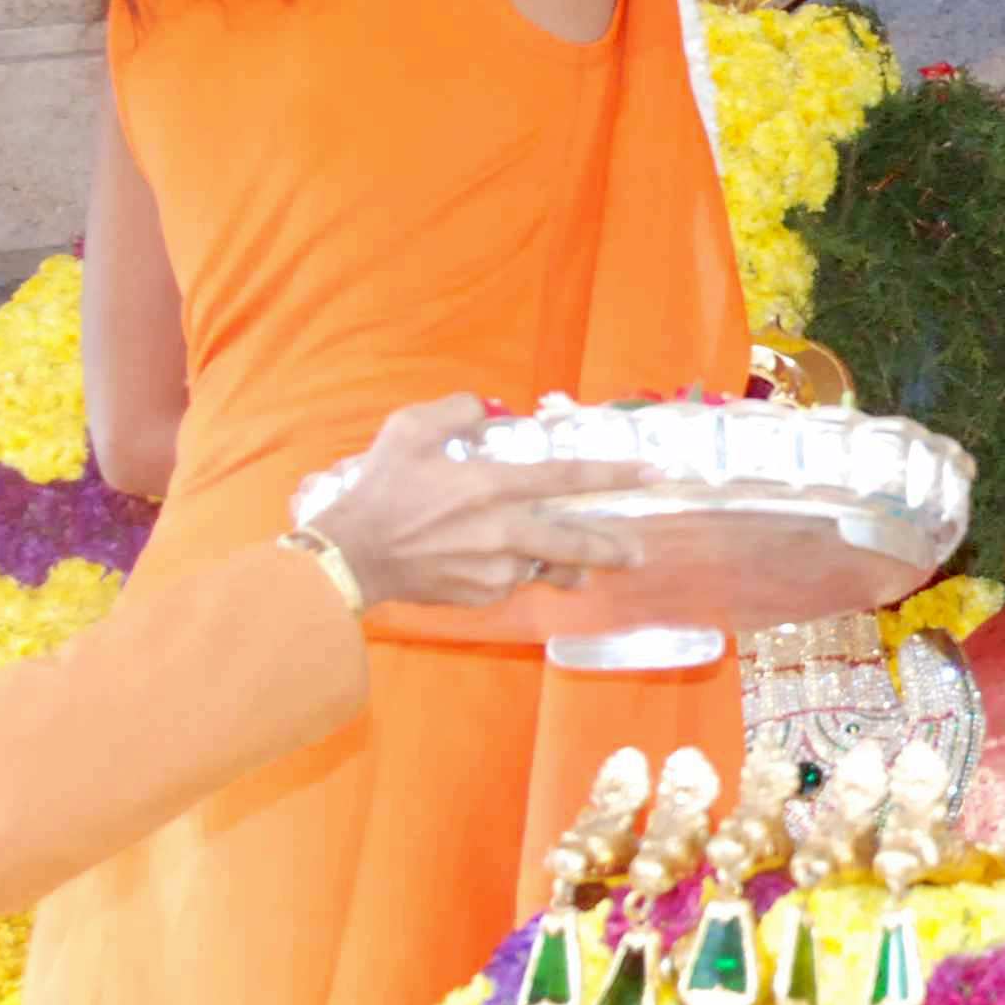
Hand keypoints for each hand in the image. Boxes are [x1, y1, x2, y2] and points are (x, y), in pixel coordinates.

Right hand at [305, 396, 654, 611]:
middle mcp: (502, 532)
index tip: (654, 473)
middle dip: (611, 548)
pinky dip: (514, 571)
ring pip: (545, 567)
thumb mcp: (409, 430)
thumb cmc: (380, 488)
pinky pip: (512, 581)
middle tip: (636, 552)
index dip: (616, 475)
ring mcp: (494, 569)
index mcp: (492, 487)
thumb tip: (485, 408)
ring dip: (563, 565)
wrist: (350, 555)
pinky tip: (498, 563)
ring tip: (581, 565)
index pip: (568, 478)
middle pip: (575, 543)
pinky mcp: (481, 595)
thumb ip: (455, 411)